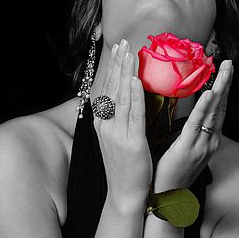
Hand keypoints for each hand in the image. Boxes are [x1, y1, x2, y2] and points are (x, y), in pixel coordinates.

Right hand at [93, 40, 152, 213]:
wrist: (125, 195)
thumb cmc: (125, 168)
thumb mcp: (118, 140)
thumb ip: (120, 120)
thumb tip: (125, 101)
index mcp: (103, 125)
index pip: (108, 90)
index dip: (113, 69)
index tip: (118, 50)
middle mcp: (107, 126)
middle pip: (112, 89)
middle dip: (118, 64)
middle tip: (124, 42)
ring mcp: (117, 134)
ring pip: (122, 97)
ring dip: (125, 73)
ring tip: (129, 53)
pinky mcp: (131, 142)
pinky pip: (133, 115)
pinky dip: (134, 96)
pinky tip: (135, 80)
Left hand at [152, 60, 232, 191]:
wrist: (167, 198)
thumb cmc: (173, 173)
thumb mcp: (185, 149)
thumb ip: (189, 132)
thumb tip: (188, 115)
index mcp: (208, 140)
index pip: (218, 110)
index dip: (222, 89)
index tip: (224, 71)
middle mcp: (210, 142)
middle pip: (221, 107)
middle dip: (226, 84)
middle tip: (229, 62)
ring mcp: (201, 146)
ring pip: (213, 112)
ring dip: (219, 89)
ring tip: (224, 70)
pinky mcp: (188, 149)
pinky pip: (197, 125)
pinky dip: (204, 108)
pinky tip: (209, 93)